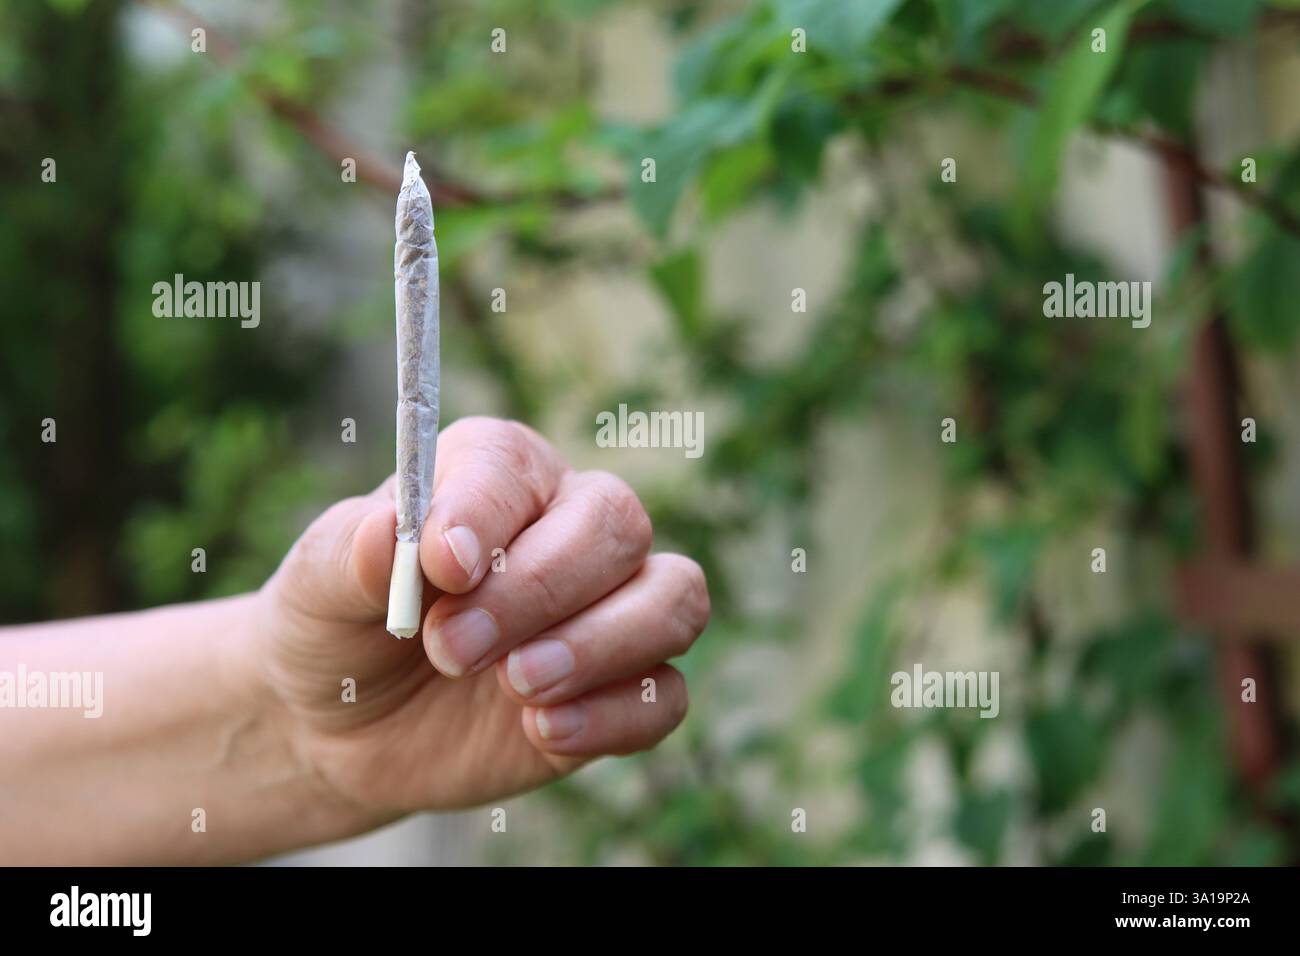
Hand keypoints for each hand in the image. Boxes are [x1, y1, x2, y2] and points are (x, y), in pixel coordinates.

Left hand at [250, 417, 708, 831]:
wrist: (343, 728)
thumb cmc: (338, 628)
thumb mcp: (317, 587)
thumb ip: (354, 554)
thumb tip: (392, 534)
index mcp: (495, 475)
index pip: (515, 467)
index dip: (485, 512)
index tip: (442, 567)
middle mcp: (568, 527)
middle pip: (615, 525)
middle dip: (539, 590)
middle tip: (451, 648)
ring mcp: (606, 611)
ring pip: (673, 598)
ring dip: (602, 643)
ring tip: (515, 686)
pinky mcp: (619, 692)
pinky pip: (665, 694)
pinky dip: (616, 715)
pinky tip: (544, 732)